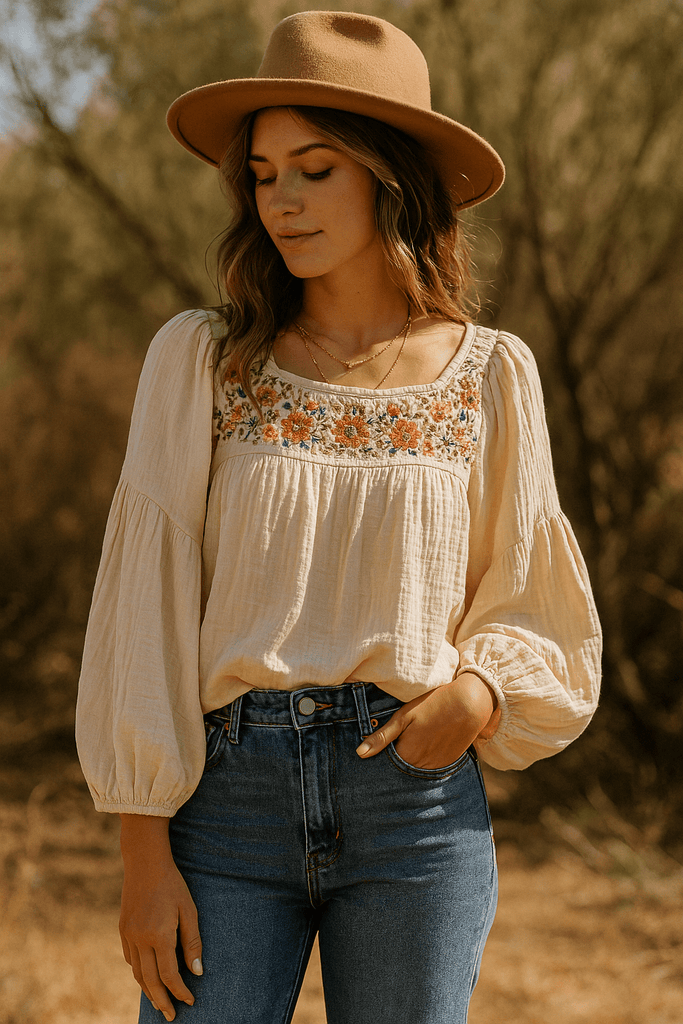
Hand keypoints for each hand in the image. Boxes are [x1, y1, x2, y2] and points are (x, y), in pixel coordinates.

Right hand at [119, 815, 202, 1020]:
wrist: (144, 862)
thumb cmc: (172, 884)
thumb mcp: (189, 909)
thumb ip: (192, 941)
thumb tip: (197, 972)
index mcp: (159, 935)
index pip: (170, 975)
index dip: (180, 991)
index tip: (190, 1000)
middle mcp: (140, 939)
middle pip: (150, 981)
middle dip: (161, 1000)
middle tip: (170, 1016)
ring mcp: (128, 935)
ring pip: (137, 973)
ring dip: (148, 990)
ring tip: (159, 1002)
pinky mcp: (122, 929)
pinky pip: (130, 959)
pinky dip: (139, 972)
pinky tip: (147, 976)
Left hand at [355, 673, 500, 769]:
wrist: (469, 703)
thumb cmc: (433, 705)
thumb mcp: (404, 716)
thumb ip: (381, 737)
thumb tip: (360, 754)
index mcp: (406, 754)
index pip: (385, 766)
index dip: (379, 759)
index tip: (375, 754)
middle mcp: (420, 765)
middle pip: (400, 769)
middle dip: (394, 762)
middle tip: (396, 744)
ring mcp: (436, 765)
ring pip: (416, 769)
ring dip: (411, 761)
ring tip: (414, 742)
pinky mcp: (448, 762)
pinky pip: (431, 767)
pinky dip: (425, 760)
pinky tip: (427, 744)